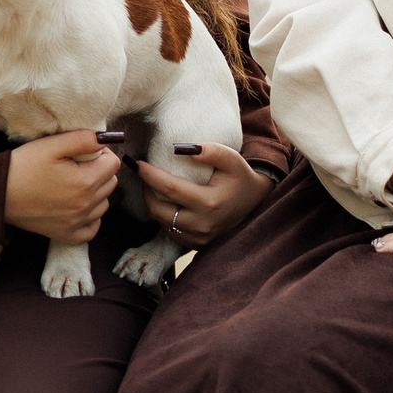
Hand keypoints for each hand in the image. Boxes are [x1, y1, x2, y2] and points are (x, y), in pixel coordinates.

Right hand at [4, 131, 119, 243]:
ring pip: (104, 204)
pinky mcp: (67, 235)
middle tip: (77, 166)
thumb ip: (83, 139)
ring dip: (96, 193)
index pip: (113, 164)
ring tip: (73, 184)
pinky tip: (76, 206)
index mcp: (85, 182)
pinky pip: (93, 227)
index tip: (85, 152)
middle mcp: (86, 206)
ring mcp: (77, 224)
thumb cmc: (24, 167)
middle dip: (99, 171)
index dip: (101, 153)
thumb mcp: (52, 145)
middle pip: (110, 183)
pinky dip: (90, 217)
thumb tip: (106, 139)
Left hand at [134, 143, 273, 247]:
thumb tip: (181, 148)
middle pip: (159, 210)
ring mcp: (199, 238)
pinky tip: (165, 201)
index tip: (136, 162)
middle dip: (145, 190)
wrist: (255, 202)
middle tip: (142, 173)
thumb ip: (211, 151)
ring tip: (151, 185)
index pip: (169, 188)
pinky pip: (170, 231)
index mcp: (209, 203)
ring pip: (162, 222)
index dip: (149, 175)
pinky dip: (163, 216)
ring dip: (153, 203)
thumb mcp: (232, 159)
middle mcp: (202, 225)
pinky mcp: (196, 245)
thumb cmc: (241, 177)